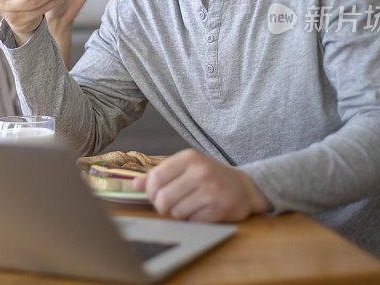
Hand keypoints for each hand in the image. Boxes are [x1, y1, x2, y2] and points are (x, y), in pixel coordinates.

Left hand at [133, 149, 270, 221]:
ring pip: (177, 212)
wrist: (244, 187)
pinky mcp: (221, 207)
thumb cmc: (209, 177)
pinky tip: (201, 212)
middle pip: (163, 198)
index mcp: (189, 157)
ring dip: (179, 214)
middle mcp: (200, 171)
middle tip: (170, 206)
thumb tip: (135, 183)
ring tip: (189, 206)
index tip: (155, 195)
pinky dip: (193, 220)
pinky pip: (193, 221)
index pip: (155, 178)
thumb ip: (160, 174)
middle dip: (162, 207)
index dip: (150, 192)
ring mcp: (212, 189)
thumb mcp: (185, 168)